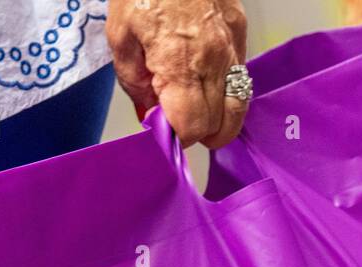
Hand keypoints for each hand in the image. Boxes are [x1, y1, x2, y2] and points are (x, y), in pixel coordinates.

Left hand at [107, 0, 248, 149]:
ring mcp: (232, 48)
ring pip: (237, 112)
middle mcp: (214, 62)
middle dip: (196, 133)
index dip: (176, 138)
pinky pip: (241, 81)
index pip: (191, 128)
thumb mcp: (120, 38)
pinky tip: (206, 85)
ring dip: (217, 122)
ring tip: (196, 112)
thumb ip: (135, 85)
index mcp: (181, 65)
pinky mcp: (241, 33)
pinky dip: (226, 95)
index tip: (163, 132)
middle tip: (176, 120)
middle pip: (218, 128)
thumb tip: (150, 118)